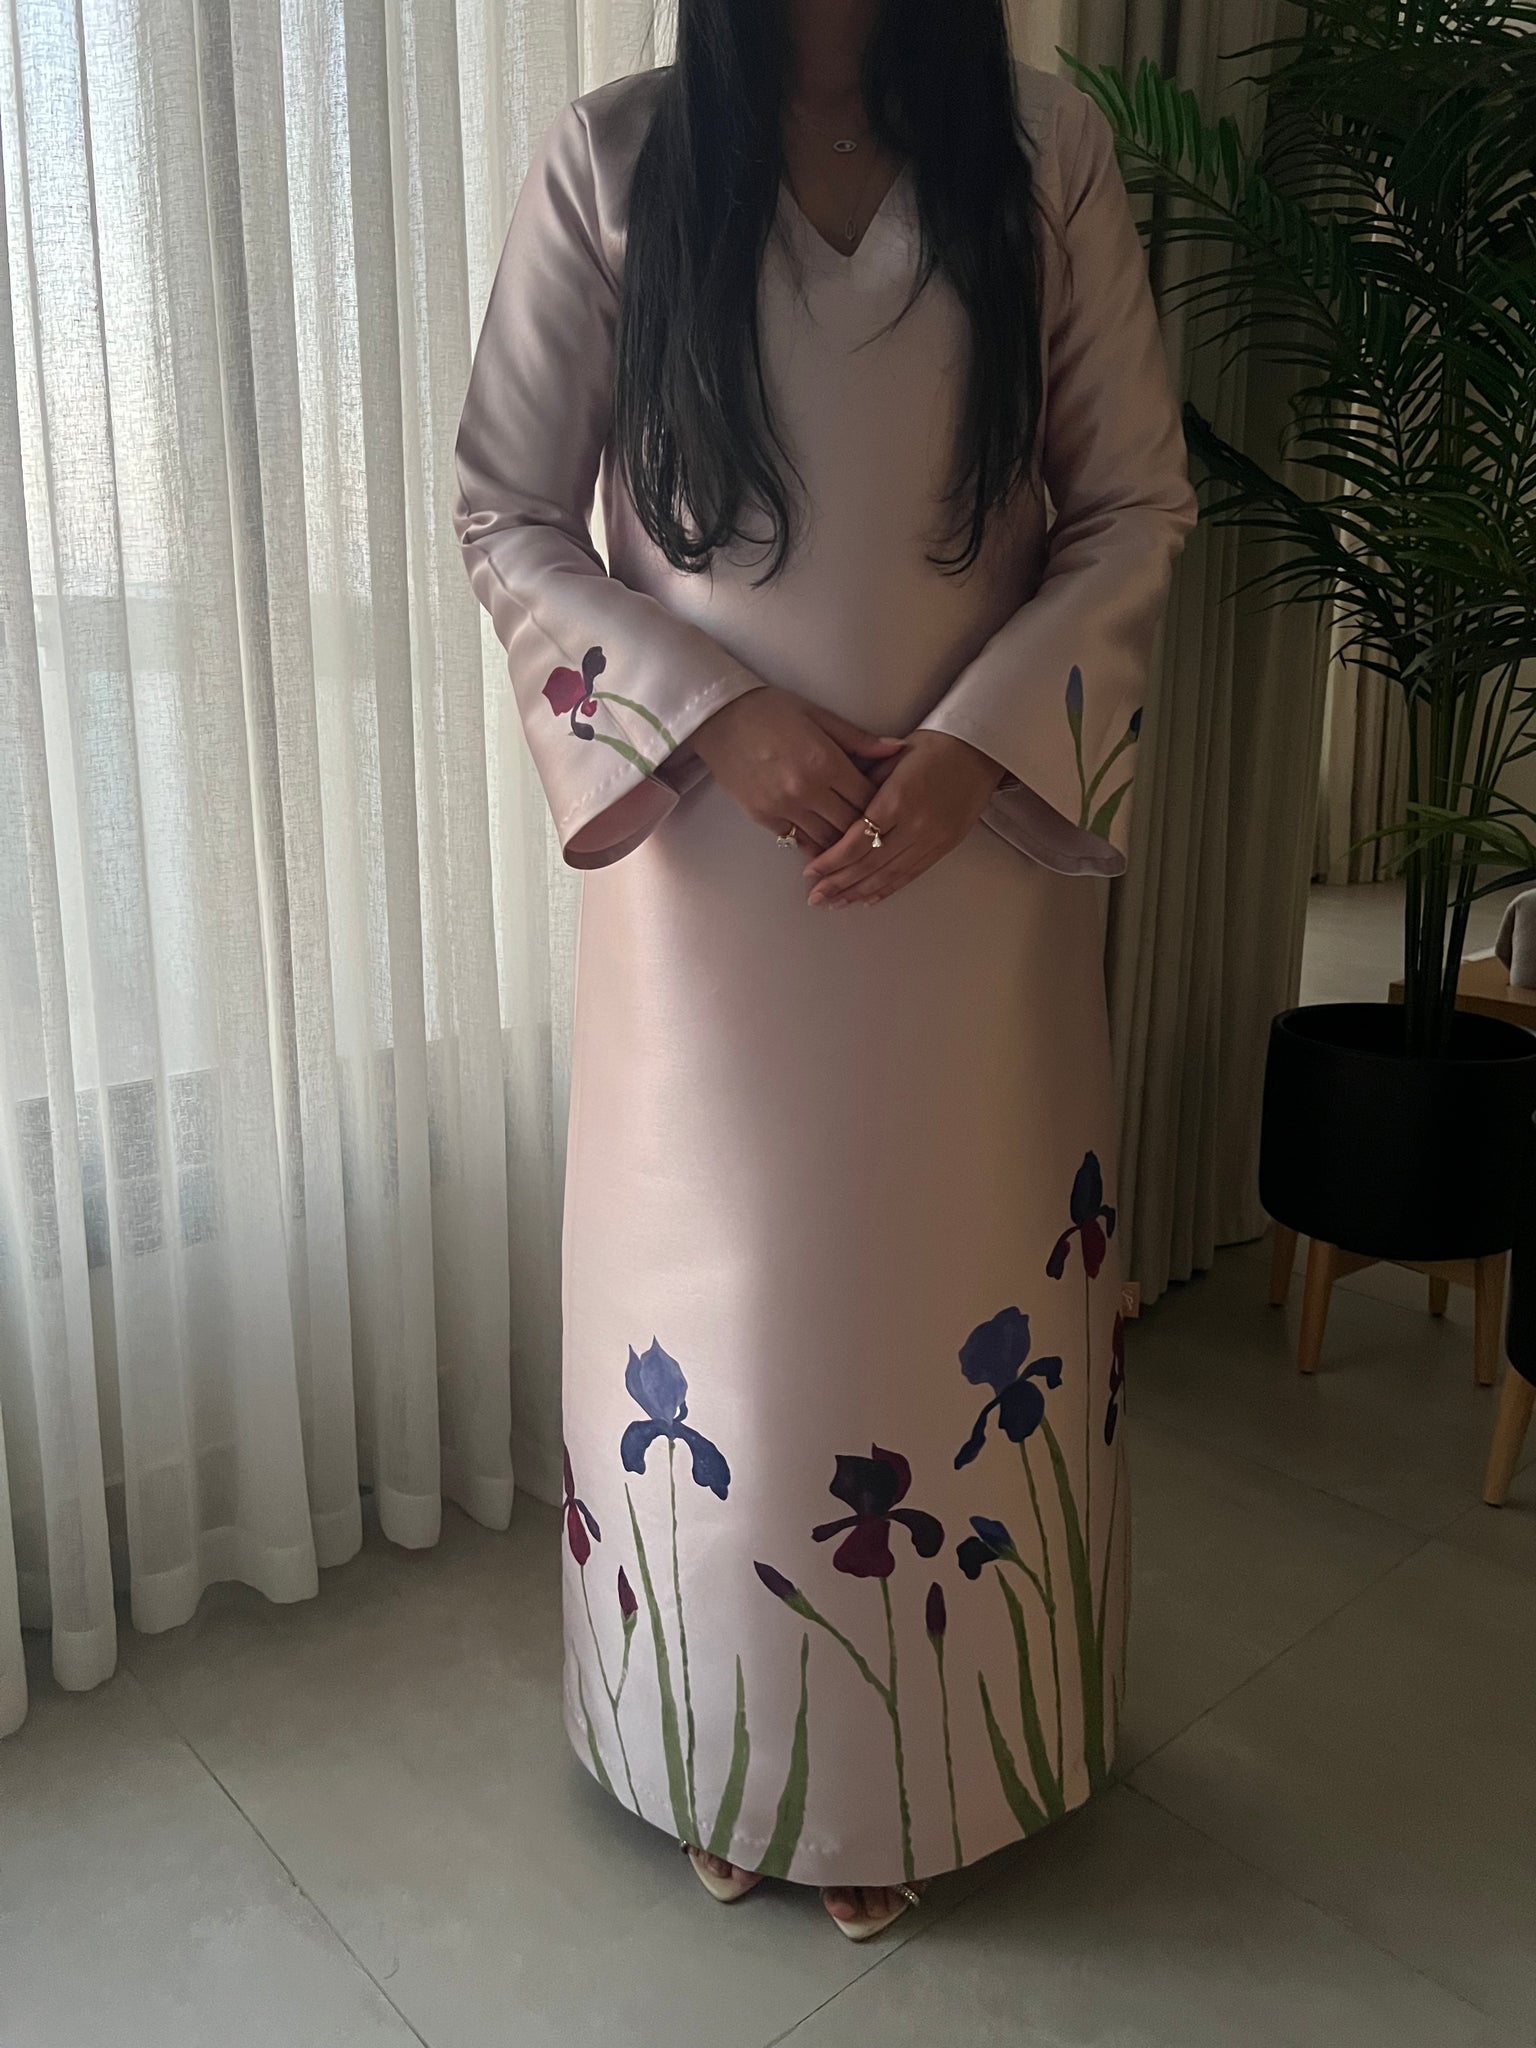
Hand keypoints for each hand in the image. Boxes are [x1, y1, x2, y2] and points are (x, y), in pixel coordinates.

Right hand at [687, 686, 904, 851]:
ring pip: (826, 840)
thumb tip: (897, 750)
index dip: (883, 807)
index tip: (890, 809)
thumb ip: (859, 739)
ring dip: (841, 843)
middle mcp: (806, 790)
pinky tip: (824, 841)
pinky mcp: (764, 817)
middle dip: (866, 831)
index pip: (867, 799)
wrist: (719, 718)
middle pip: (850, 826)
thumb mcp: (818, 716)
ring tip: (853, 842)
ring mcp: (783, 807)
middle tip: (877, 831)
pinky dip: (814, 842)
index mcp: (825, 762)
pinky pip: (798, 840)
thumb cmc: (770, 710)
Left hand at [803, 730, 1004, 905]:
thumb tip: (834, 810)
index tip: (811, 872)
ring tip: (836, 904)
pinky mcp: (945, 846)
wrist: (981, 750)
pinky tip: (868, 898)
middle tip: (816, 898)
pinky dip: (888, 888)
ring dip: (859, 892)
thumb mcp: (892, 756)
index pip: (857, 841)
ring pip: (889, 874)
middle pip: (869, 864)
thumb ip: (863, 783)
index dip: (832, 861)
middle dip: (839, 884)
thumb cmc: (934, 745)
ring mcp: (933, 839)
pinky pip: (911, 873)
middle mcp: (916, 825)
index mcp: (898, 799)